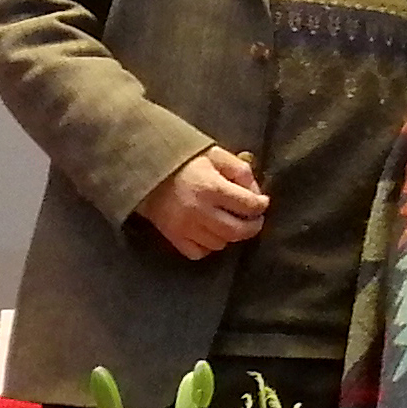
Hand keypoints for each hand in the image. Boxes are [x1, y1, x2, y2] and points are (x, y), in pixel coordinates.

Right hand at [137, 146, 268, 260]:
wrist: (144, 168)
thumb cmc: (184, 160)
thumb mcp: (215, 155)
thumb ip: (239, 170)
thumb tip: (256, 192)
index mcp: (211, 187)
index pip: (248, 205)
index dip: (261, 205)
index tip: (262, 202)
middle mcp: (200, 211)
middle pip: (238, 231)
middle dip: (253, 226)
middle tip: (255, 219)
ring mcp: (185, 227)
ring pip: (220, 243)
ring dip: (230, 235)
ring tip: (231, 222)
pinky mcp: (173, 237)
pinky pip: (199, 252)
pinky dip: (208, 246)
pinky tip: (210, 233)